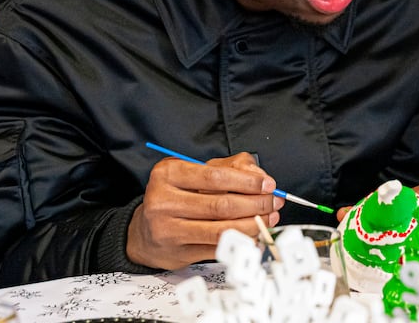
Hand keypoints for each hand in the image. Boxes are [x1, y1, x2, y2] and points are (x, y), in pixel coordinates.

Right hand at [126, 151, 282, 269]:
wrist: (145, 232)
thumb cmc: (176, 197)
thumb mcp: (194, 171)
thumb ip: (228, 166)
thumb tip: (258, 174)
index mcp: (168, 174)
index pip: (215, 177)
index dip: (247, 181)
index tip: (268, 184)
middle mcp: (164, 201)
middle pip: (222, 204)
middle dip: (256, 203)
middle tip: (274, 202)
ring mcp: (169, 229)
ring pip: (222, 229)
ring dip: (253, 224)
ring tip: (269, 218)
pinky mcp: (179, 253)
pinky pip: (219, 248)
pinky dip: (242, 241)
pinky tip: (254, 235)